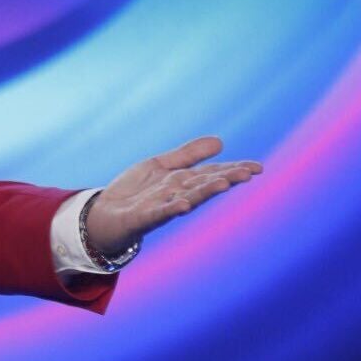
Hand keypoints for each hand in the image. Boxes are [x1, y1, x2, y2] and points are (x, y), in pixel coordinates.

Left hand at [85, 135, 261, 257]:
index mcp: (182, 182)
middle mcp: (176, 195)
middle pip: (203, 185)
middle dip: (225, 179)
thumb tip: (220, 142)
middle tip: (247, 174)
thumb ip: (188, 155)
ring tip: (223, 183)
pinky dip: (170, 209)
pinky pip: (158, 213)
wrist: (103, 215)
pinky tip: (183, 204)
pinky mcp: (142, 218)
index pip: (211, 173)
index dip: (233, 170)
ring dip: (204, 192)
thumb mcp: (161, 166)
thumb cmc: (135, 192)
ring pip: (186, 198)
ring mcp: (160, 207)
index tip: (257, 167)